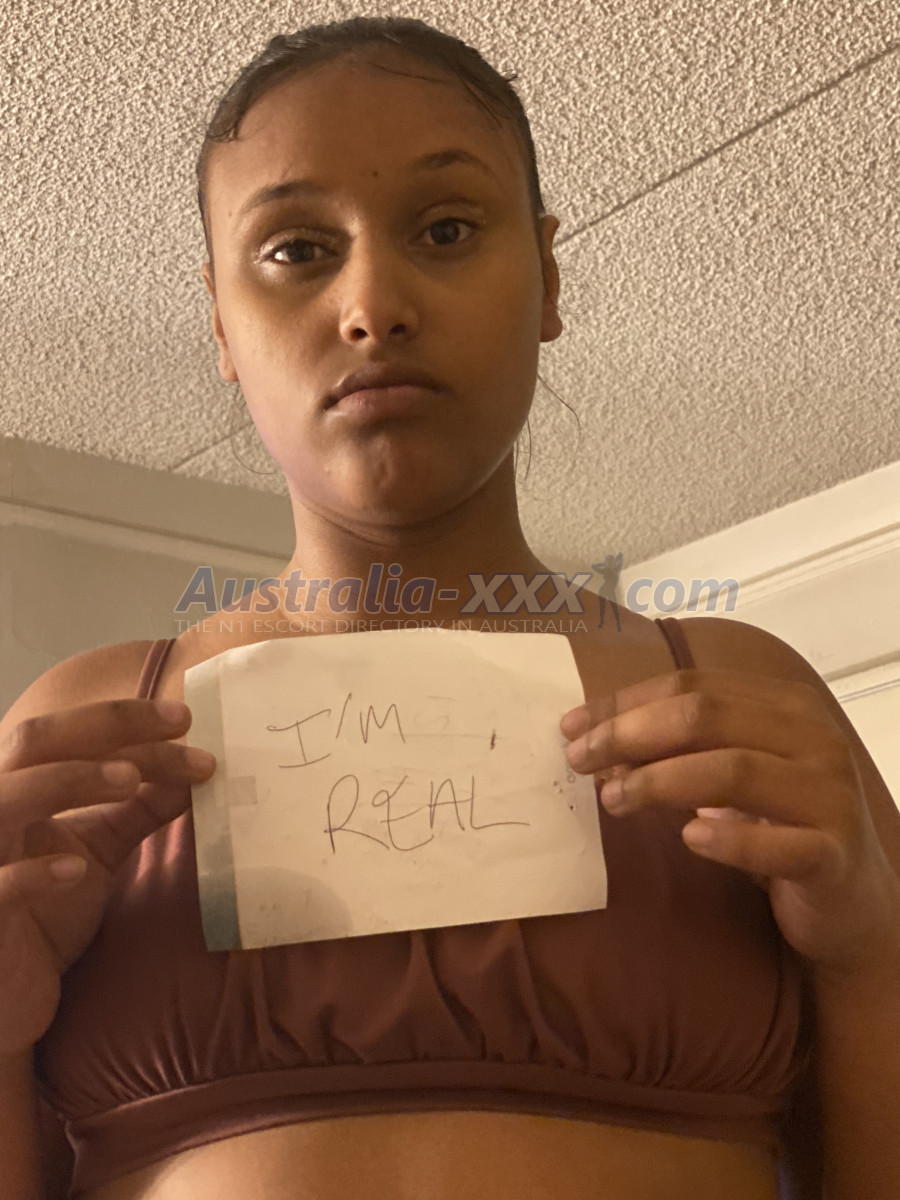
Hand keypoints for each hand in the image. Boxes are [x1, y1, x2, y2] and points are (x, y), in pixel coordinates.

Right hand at [0, 699, 215, 1058]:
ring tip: (131, 777)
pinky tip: (74, 871)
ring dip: (70, 779)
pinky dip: (31, 872)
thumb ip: (137, 809)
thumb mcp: (97, 852)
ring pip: (7, 797)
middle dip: (106, 724)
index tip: (188, 719)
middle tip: (180, 726)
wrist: (7, 997)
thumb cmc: (42, 917)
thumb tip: (198, 770)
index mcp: (20, 787)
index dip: (126, 719)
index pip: (68, 733)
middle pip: (35, 741)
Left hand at [560, 669, 899, 977]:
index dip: (626, 702)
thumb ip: (679, 751)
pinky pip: (775, 844)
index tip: (572, 728)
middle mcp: (814, 738)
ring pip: (733, 770)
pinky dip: (727, 839)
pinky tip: (689, 840)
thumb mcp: (729, 778)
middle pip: (705, 716)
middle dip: (630, 735)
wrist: (852, 905)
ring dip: (660, 783)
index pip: (692, 685)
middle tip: (580, 761)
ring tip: (614, 800)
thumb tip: (599, 743)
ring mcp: (829, 795)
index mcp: (786, 706)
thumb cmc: (778, 829)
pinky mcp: (834, 855)